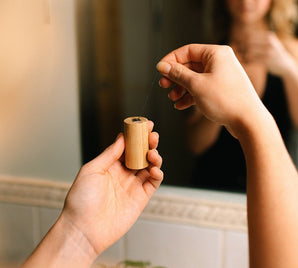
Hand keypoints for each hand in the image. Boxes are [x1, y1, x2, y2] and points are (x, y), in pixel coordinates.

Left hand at [61, 121, 162, 254]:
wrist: (84, 230)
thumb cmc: (82, 200)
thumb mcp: (92, 170)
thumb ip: (109, 153)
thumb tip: (121, 137)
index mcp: (110, 165)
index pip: (127, 146)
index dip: (136, 135)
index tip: (144, 125)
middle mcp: (123, 173)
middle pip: (140, 154)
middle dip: (148, 143)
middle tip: (153, 135)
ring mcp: (132, 185)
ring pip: (149, 166)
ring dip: (154, 157)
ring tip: (153, 153)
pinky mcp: (140, 198)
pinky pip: (153, 182)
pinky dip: (157, 174)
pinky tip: (154, 168)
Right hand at [157, 44, 265, 136]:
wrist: (248, 122)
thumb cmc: (226, 100)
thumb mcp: (196, 85)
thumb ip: (178, 74)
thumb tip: (163, 66)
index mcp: (216, 53)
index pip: (187, 51)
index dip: (171, 60)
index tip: (160, 70)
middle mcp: (220, 62)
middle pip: (190, 65)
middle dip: (175, 77)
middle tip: (164, 85)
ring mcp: (221, 76)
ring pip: (194, 78)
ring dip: (181, 88)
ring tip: (173, 99)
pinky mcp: (221, 89)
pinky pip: (201, 88)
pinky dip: (190, 95)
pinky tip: (181, 105)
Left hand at [236, 31, 297, 77]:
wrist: (285, 65)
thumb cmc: (272, 53)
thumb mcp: (267, 43)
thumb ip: (256, 40)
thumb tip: (237, 40)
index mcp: (268, 36)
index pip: (250, 35)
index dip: (241, 40)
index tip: (239, 46)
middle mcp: (269, 42)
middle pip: (248, 42)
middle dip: (241, 48)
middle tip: (240, 53)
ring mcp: (269, 51)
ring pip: (249, 52)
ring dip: (243, 56)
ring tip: (243, 58)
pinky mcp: (267, 61)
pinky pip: (252, 60)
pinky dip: (246, 62)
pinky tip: (246, 62)